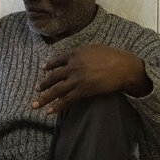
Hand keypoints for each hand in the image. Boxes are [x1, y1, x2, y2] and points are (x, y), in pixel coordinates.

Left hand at [32, 45, 150, 113]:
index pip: (58, 60)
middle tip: (35, 89)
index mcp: (74, 54)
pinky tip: (49, 112)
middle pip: (53, 77)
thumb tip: (77, 56)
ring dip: (44, 98)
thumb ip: (82, 53)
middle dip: (43, 84)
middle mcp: (72, 66)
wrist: (123, 66)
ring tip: (35, 104)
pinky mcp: (83, 91)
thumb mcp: (94, 48)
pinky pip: (66, 100)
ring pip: (56, 90)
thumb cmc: (112, 56)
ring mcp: (76, 79)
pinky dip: (57, 106)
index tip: (43, 68)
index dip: (49, 65)